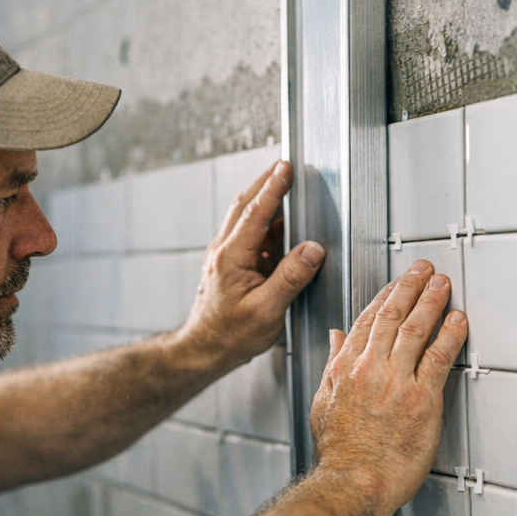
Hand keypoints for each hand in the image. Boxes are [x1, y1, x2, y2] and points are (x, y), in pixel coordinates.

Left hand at [177, 160, 323, 369]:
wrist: (204, 350)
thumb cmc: (230, 335)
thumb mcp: (267, 310)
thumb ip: (290, 277)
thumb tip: (312, 251)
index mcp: (231, 258)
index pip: (255, 213)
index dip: (273, 188)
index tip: (286, 168)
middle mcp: (224, 252)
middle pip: (245, 206)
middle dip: (266, 182)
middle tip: (285, 166)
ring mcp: (225, 256)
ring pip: (245, 218)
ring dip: (264, 200)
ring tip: (285, 187)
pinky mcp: (229, 264)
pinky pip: (249, 235)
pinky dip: (265, 222)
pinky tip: (280, 224)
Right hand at [309, 261, 467, 514]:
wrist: (354, 481)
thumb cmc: (340, 453)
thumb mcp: (323, 404)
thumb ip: (332, 366)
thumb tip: (336, 338)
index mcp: (345, 369)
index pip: (367, 321)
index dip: (385, 296)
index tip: (397, 284)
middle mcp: (370, 369)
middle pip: (392, 316)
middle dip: (410, 287)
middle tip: (424, 270)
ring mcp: (396, 382)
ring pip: (415, 329)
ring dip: (431, 302)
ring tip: (443, 284)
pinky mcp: (422, 399)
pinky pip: (440, 357)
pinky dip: (451, 335)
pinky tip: (458, 320)